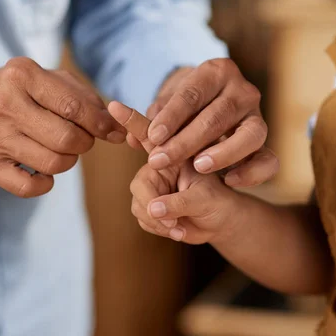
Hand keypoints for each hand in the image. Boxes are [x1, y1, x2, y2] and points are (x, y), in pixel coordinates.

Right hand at [0, 57, 125, 197]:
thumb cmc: (24, 94)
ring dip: (68, 161)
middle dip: (84, 143)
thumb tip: (118, 130)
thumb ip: (89, 101)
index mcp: (22, 75)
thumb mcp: (53, 82)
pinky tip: (42, 169)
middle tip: (80, 139)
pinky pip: (29, 187)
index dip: (101, 124)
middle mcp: (4, 103)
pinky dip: (45, 183)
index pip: (74, 107)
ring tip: (61, 150)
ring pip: (53, 163)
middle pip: (66, 138)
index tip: (112, 131)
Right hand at [109, 101, 239, 243]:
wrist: (221, 222)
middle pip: (139, 184)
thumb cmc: (219, 201)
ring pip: (139, 205)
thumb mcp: (205, 198)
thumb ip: (179, 202)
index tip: (114, 105)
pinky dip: (159, 228)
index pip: (151, 135)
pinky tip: (177, 229)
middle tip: (174, 221)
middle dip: (153, 205)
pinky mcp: (150, 205)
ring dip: (158, 221)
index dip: (131, 121)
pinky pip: (143, 218)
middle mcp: (158, 166)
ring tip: (180, 226)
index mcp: (174, 153)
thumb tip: (152, 209)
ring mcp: (153, 187)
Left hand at [139, 59, 277, 187]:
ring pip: (251, 134)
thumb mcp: (165, 105)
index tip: (152, 137)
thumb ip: (151, 120)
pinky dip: (253, 172)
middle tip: (160, 161)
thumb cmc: (182, 108)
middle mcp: (242, 90)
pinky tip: (230, 182)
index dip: (172, 116)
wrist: (210, 108)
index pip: (192, 94)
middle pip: (217, 115)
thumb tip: (134, 139)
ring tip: (198, 167)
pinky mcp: (266, 142)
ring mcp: (258, 115)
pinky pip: (269, 159)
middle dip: (186, 141)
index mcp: (215, 72)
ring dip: (224, 153)